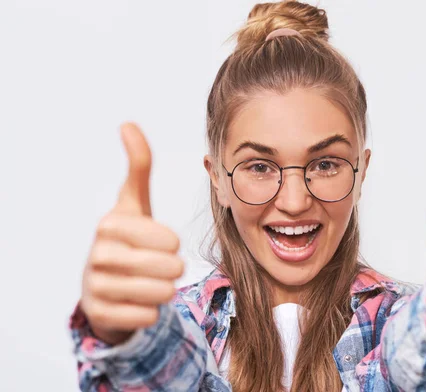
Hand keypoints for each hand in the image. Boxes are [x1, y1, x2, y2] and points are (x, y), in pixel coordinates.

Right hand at [80, 123, 183, 344]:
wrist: (104, 283)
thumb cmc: (129, 238)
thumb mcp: (135, 203)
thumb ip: (138, 166)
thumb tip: (127, 124)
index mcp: (110, 223)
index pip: (170, 241)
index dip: (172, 245)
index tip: (158, 243)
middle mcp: (98, 254)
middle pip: (171, 268)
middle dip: (173, 270)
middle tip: (158, 267)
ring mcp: (95, 286)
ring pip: (163, 294)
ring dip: (164, 291)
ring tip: (149, 283)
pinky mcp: (99, 314)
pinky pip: (148, 317)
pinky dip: (151, 312)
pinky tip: (137, 302)